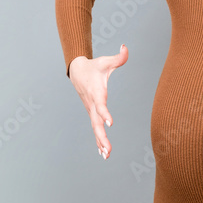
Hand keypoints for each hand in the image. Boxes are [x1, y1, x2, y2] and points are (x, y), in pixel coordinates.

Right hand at [69, 44, 127, 159]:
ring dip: (100, 142)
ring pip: (95, 128)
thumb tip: (126, 47)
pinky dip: (98, 140)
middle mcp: (92, 104)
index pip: (101, 105)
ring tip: (106, 155)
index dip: (105, 113)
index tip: (110, 123)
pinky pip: (95, 128)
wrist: (77, 70)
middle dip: (102, 136)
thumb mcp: (106, 60)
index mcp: (97, 92)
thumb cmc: (94, 66)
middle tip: (108, 149)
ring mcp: (90, 110)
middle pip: (96, 122)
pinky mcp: (91, 113)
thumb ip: (119, 57)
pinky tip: (103, 152)